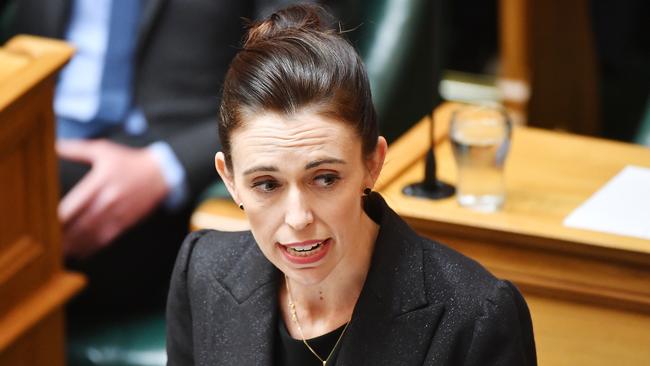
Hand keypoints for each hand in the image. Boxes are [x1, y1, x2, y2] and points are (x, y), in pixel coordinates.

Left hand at [58, 139, 169, 258]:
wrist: (160, 173)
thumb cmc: (129, 161)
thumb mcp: (104, 150)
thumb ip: (77, 150)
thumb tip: (54, 145)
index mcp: (100, 181)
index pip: (74, 204)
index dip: (58, 217)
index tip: (43, 224)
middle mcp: (109, 199)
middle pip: (80, 223)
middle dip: (62, 235)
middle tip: (46, 244)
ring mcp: (118, 213)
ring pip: (92, 234)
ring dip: (74, 244)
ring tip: (58, 252)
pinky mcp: (126, 222)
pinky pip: (106, 238)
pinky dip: (91, 247)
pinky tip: (80, 252)